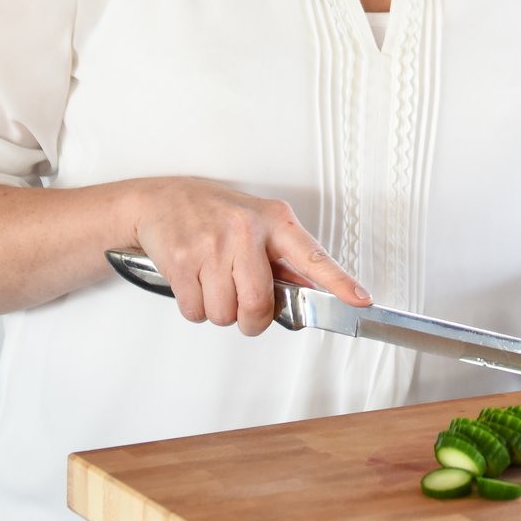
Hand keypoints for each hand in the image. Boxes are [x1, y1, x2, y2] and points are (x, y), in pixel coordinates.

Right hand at [126, 178, 369, 335]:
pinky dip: (195, 308)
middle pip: (259, 304)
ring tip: (213, 282)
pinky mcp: (184, 261)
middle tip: (244, 309)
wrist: (160, 200)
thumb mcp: (256, 222)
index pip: (312, 255)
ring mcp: (213, 245)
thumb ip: (283, 258)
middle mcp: (246, 230)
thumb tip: (311, 292)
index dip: (339, 281)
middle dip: (251, 319)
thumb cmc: (213, 212)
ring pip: (225, 314)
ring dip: (219, 311)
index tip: (360, 299)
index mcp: (274, 220)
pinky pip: (196, 312)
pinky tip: (195, 281)